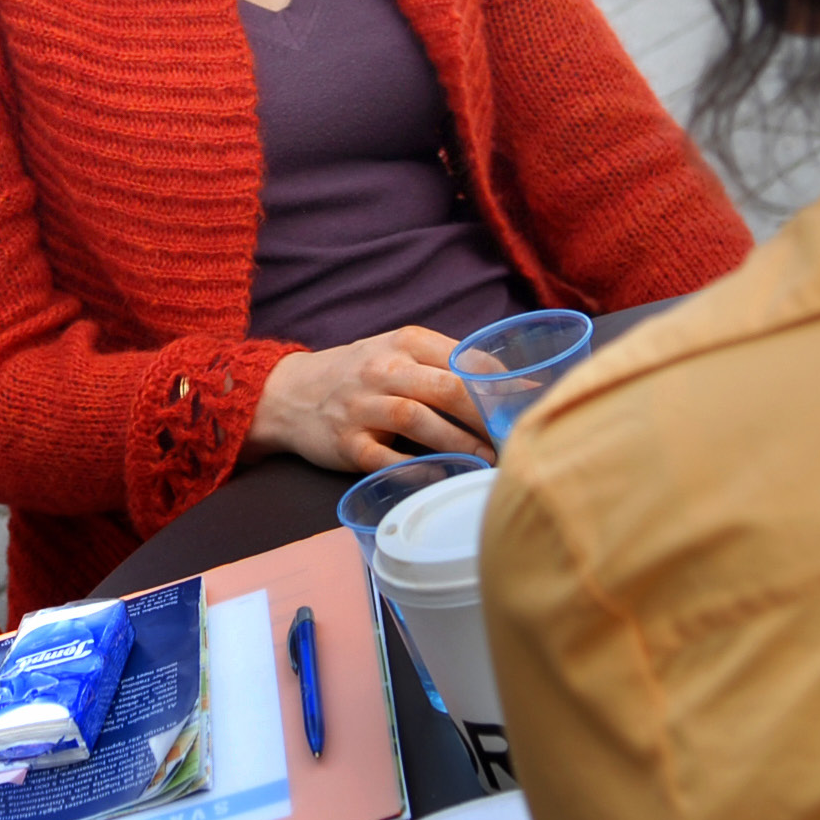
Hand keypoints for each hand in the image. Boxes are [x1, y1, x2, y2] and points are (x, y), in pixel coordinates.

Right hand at [243, 327, 493, 474]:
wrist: (287, 394)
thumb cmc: (356, 374)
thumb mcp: (394, 352)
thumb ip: (442, 362)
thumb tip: (507, 384)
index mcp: (402, 343)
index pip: (462, 357)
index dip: (501, 381)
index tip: (533, 401)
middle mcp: (382, 370)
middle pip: (445, 387)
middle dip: (487, 414)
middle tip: (517, 435)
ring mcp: (362, 407)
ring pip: (418, 420)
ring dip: (460, 443)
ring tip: (490, 460)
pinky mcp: (347, 443)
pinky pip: (386, 459)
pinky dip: (417, 470)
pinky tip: (444, 476)